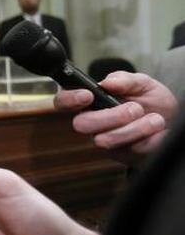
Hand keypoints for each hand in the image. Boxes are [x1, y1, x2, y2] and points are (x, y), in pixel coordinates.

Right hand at [54, 71, 176, 159]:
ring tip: (155, 119)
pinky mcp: (121, 155)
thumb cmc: (151, 101)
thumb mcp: (142, 83)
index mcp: (90, 102)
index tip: (87, 95)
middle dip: (110, 116)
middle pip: (81, 124)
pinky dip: (149, 139)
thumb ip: (125, 79)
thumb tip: (108, 82)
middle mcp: (92, 123)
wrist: (172, 121)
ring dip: (134, 128)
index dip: (69, 99)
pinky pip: (129, 150)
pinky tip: (157, 132)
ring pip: (105, 140)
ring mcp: (105, 140)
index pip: (63, 102)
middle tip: (135, 108)